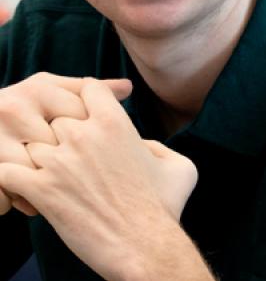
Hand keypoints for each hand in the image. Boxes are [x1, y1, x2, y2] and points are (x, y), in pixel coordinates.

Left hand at [0, 79, 197, 279]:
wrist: (143, 245)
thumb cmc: (164, 207)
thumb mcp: (180, 167)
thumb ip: (158, 146)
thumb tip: (141, 144)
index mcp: (114, 123)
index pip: (88, 88)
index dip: (88, 101)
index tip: (88, 117)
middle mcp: (82, 136)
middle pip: (55, 116)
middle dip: (61, 133)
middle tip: (71, 154)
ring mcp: (58, 162)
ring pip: (30, 142)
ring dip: (37, 158)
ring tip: (50, 176)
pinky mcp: (40, 189)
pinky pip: (8, 171)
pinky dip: (13, 179)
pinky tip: (28, 190)